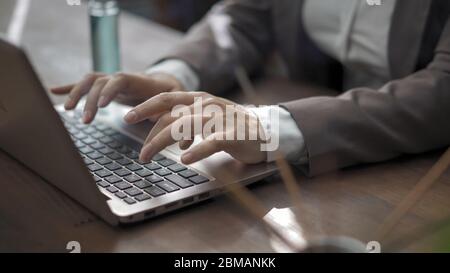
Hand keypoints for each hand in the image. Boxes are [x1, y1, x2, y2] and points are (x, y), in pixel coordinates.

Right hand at [50, 72, 183, 123]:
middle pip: (99, 81)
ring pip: (89, 81)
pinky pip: (84, 84)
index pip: (120, 79)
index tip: (103, 106)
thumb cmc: (171, 95)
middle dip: (90, 100)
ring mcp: (111, 81)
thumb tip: (170, 130)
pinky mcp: (104, 87)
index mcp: (138, 80)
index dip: (109, 90)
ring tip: (67, 110)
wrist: (164, 82)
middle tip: (86, 121)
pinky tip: (54, 91)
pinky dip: (69, 87)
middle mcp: (121, 78)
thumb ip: (172, 113)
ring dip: (76, 93)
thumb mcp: (176, 102)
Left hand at [123, 91, 267, 164]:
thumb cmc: (232, 127)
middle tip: (140, 153)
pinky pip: (212, 141)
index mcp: (199, 99)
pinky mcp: (233, 134)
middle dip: (150, 135)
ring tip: (148, 157)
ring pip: (185, 126)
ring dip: (162, 142)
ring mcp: (220, 118)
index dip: (145, 107)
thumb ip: (187, 122)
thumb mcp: (207, 119)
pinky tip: (186, 159)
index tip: (127, 117)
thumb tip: (166, 135)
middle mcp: (207, 105)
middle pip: (171, 116)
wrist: (265, 131)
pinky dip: (198, 150)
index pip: (167, 98)